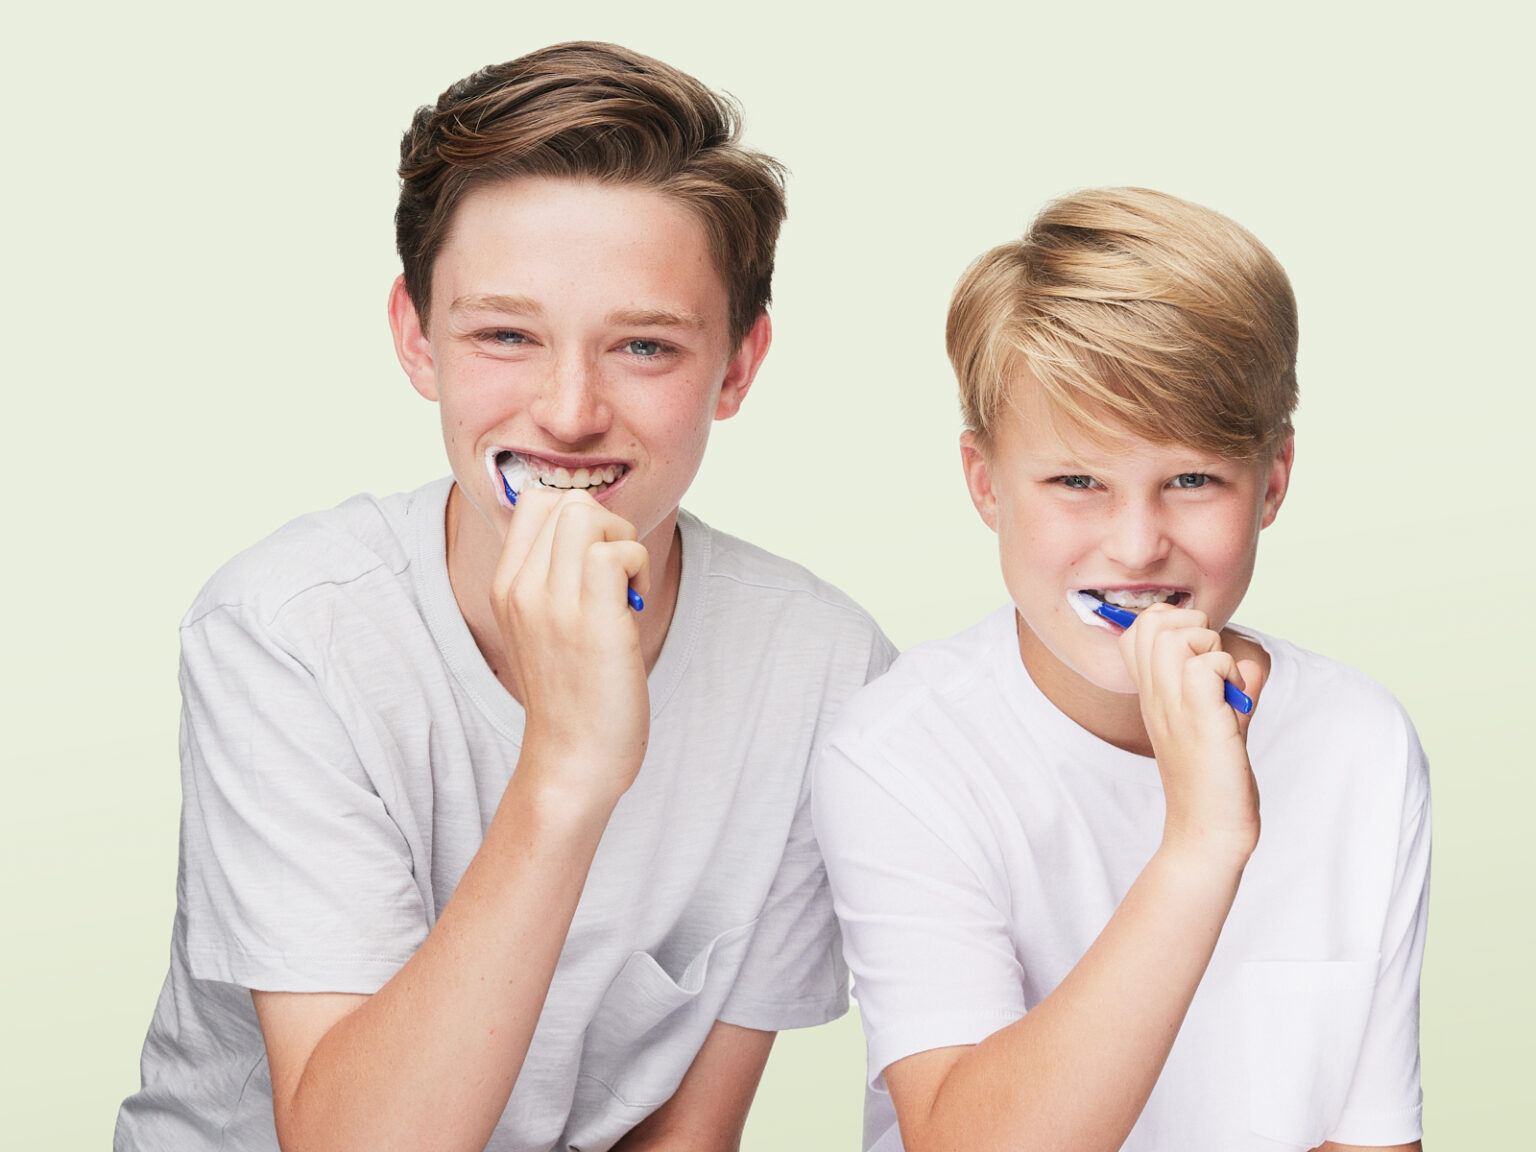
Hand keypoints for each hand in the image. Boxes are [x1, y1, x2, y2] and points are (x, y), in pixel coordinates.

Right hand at [490, 487, 652, 801]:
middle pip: (566, 500)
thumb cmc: (571, 697)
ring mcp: (553, 604)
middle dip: (606, 523)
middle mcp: (521, 590)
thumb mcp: (544, 628)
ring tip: (626, 587)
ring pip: (588, 514)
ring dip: (623, 541)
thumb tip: (599, 537)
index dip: (580, 516)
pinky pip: (615, 552)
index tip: (595, 559)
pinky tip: (634, 603)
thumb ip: (555, 581)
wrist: (572, 761)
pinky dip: (637, 565)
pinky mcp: (591, 622)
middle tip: (618, 574)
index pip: (535, 501)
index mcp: (506, 587)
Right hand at [1117, 604, 1265, 862]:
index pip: (1139, 628)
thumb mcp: (1214, 720)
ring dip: (1212, 648)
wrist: (1208, 830)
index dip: (1172, 624)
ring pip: (1176, 636)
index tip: (1199, 654)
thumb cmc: (1212, 778)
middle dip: (1194, 627)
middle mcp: (1155, 695)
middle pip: (1153, 621)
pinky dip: (1229, 672)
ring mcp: (1174, 706)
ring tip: (1225, 685)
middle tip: (1214, 665)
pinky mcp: (1201, 720)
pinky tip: (1235, 702)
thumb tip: (1249, 660)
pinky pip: (1207, 666)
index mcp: (1152, 693)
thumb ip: (1227, 685)